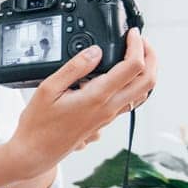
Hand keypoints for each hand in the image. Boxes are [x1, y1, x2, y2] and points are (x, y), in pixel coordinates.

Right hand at [8, 31, 158, 174]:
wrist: (35, 153)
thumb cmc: (38, 125)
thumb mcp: (48, 89)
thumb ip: (74, 68)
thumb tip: (95, 51)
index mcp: (97, 97)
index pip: (132, 67)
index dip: (136, 45)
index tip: (130, 34)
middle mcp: (109, 108)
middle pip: (148, 81)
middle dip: (151, 56)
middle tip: (140, 41)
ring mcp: (109, 116)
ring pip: (143, 93)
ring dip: (146, 71)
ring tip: (135, 54)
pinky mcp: (105, 121)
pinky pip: (131, 102)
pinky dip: (135, 84)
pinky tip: (121, 75)